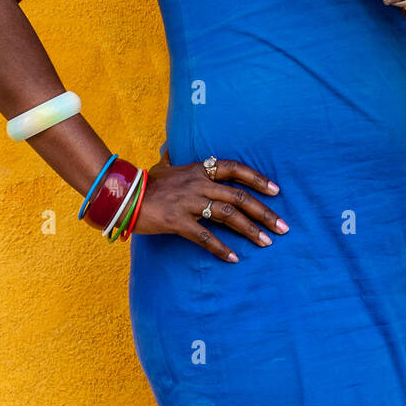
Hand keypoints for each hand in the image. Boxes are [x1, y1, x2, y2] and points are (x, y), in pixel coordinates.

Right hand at [136, 151, 287, 262]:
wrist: (121, 195)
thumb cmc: (145, 183)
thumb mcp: (163, 166)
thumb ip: (171, 159)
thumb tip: (168, 147)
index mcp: (199, 169)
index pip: (235, 169)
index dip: (258, 179)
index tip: (277, 191)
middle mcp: (198, 184)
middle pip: (239, 197)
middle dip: (265, 212)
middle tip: (283, 227)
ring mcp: (188, 202)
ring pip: (228, 216)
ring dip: (250, 230)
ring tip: (267, 242)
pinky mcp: (177, 221)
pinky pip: (204, 236)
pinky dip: (220, 248)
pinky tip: (234, 258)